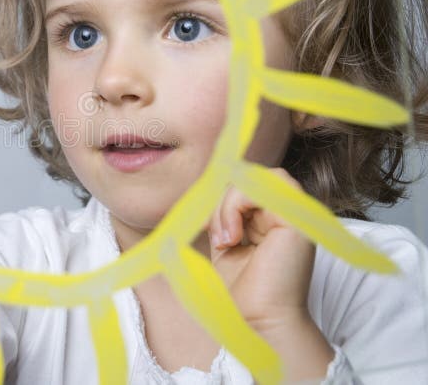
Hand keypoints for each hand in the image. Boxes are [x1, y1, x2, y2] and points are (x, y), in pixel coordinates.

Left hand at [206, 167, 314, 331]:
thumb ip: (221, 217)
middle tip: (218, 237)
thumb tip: (202, 196)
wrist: (261, 319)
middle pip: (244, 180)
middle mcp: (285, 213)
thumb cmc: (245, 291)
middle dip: (221, 204)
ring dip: (227, 206)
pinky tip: (233, 236)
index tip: (206, 228)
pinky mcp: (296, 217)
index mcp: (270, 218)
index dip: (220, 201)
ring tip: (226, 239)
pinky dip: (235, 206)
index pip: (242, 187)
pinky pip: (260, 187)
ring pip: (250, 180)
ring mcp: (293, 213)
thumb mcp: (225, 243)